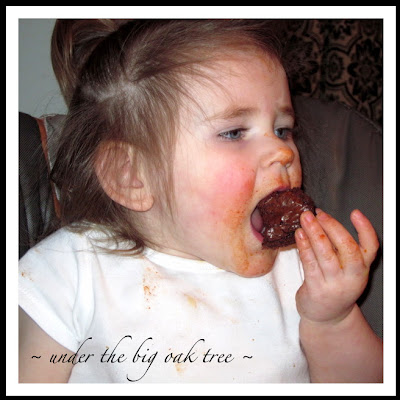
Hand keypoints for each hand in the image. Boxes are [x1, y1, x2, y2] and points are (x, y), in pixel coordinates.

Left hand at [294, 209, 378, 324]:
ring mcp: (334, 284)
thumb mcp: (346, 268)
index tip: (355, 212)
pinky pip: (310, 264)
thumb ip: (338, 247)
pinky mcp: (316, 289)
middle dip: (332, 227)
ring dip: (314, 233)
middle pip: (347, 248)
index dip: (365, 228)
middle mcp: (352, 277)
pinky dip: (304, 246)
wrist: (327, 317)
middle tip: (318, 213)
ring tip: (306, 218)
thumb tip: (320, 218)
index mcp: (362, 268)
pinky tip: (299, 234)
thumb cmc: (334, 285)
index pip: (371, 246)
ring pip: (326, 254)